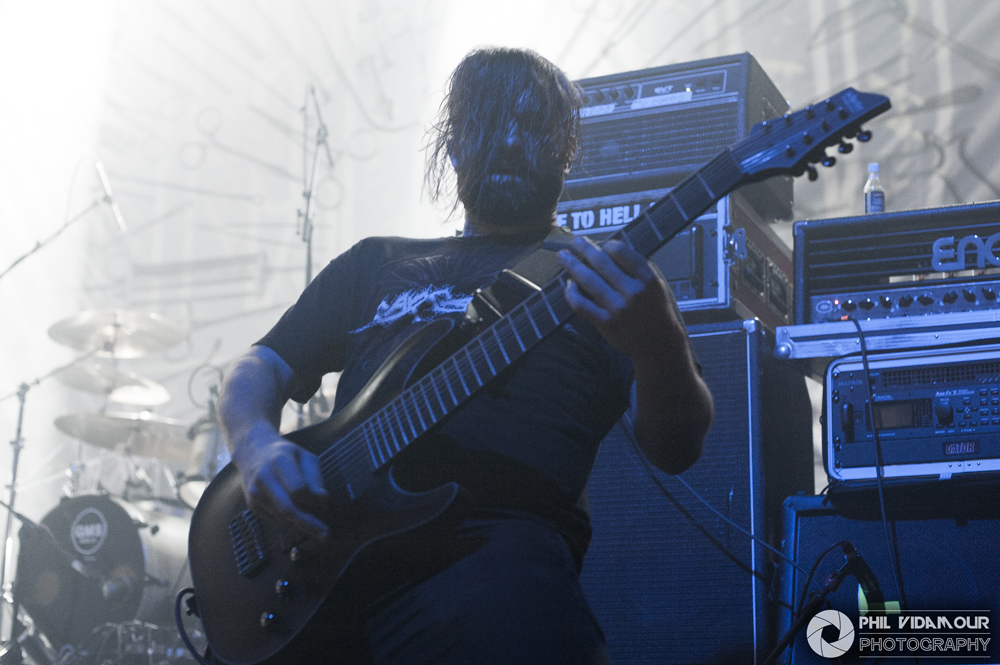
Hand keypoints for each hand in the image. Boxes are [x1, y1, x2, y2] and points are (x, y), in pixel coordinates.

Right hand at [236, 429, 329, 540]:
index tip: (324, 503)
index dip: (312, 499)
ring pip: (281, 518)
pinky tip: (300, 522)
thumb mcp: (305, 457)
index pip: (297, 489)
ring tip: (317, 531)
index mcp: (279, 462)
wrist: (252, 452)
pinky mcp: (253, 506)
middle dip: (308, 524)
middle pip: (287, 508)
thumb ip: (315, 478)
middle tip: (325, 535)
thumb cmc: (284, 454)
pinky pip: (275, 520)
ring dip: (301, 527)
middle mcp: (264, 479)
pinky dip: (290, 523)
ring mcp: (255, 494)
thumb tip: (323, 501)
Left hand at [556, 236, 682, 358]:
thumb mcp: (658, 285)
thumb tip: (611, 249)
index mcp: (647, 278)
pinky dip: (571, 292)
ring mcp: (618, 308)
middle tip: (576, 241)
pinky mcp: (606, 322)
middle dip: (584, 248)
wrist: (659, 345)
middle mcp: (633, 291)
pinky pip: (581, 304)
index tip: (600, 244)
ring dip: (572, 265)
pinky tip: (569, 284)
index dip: (606, 244)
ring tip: (563, 256)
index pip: (621, 251)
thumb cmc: (656, 312)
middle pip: (601, 262)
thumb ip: (638, 268)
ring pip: (588, 280)